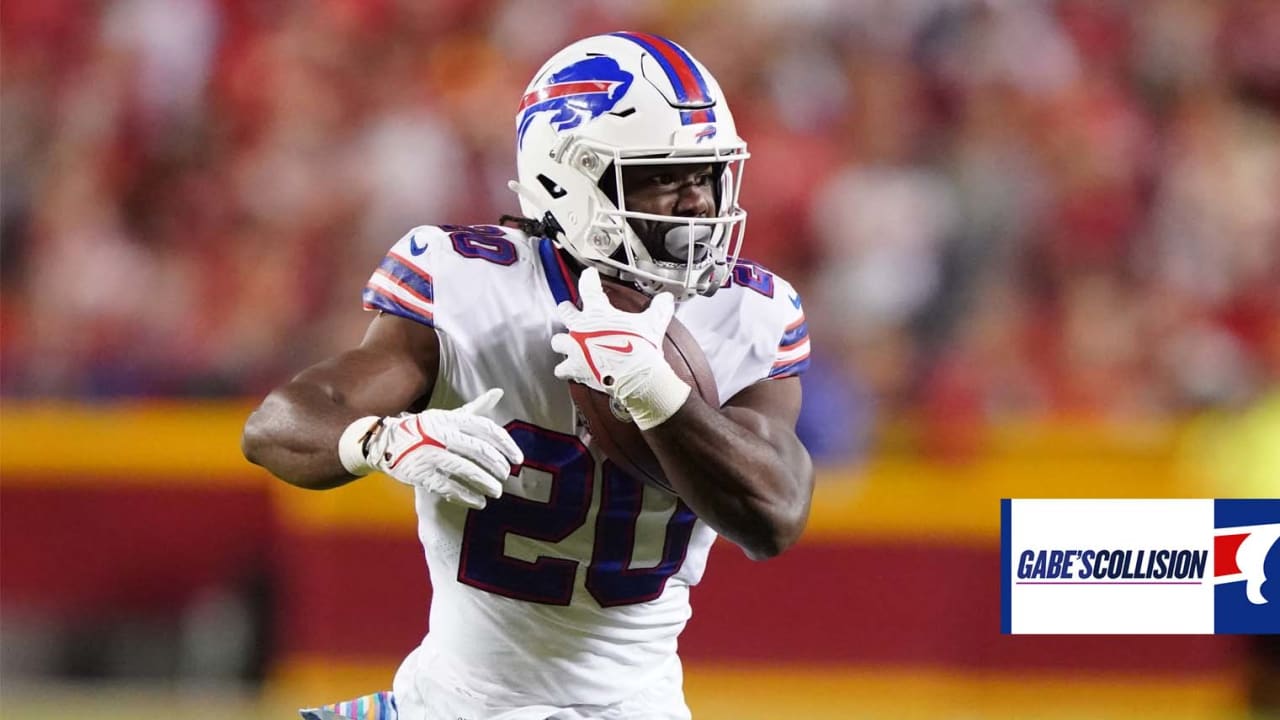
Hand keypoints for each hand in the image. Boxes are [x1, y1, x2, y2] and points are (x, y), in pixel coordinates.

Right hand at [341, 389, 523, 508]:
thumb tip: (499, 392)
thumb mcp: (447, 415)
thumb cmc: (424, 429)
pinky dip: (467, 496)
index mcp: (450, 418)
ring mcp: (430, 454)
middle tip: (506, 476)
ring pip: (466, 470)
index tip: (518, 459)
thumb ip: (475, 408)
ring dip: (486, 483)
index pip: (486, 429)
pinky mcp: (420, 473)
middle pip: (479, 450)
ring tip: (497, 491)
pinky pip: (449, 487)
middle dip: (497, 466)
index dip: (506, 445)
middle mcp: (441, 434)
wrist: (384, 442)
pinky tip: (479, 501)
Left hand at [551, 268, 690, 429]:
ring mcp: (575, 350)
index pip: (588, 286)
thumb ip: (659, 308)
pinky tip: (571, 370)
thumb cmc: (642, 348)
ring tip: (568, 344)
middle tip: (571, 310)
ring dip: (563, 342)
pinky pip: (562, 369)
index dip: (588, 278)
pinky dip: (566, 370)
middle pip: (565, 312)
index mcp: (598, 312)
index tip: (589, 275)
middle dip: (567, 310)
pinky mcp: (575, 369)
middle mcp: (581, 328)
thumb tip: (667, 298)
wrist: (636, 376)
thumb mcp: (653, 323)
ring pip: (557, 341)